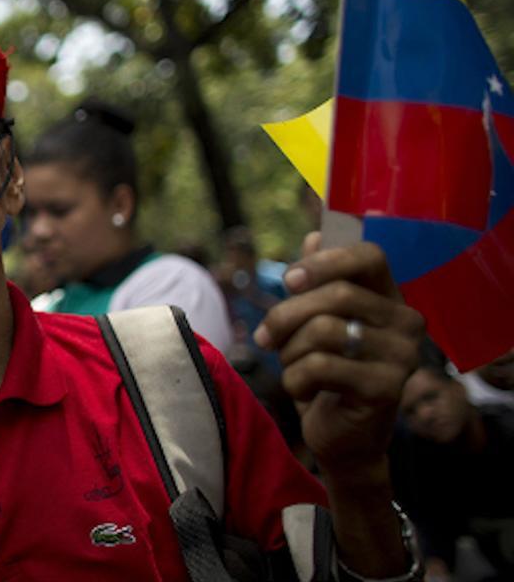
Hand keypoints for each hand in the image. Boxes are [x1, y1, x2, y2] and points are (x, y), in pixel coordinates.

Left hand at [255, 232, 423, 477]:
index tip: (290, 280)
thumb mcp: (314, 323)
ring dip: (289, 352)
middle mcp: (406, 322)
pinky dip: (295, 379)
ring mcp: (402, 357)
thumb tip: (314, 236)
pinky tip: (303, 391)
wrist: (341, 437)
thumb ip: (316, 282)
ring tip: (292, 367)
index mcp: (389, 297)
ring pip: (323, 331)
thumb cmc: (325, 373)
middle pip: (336, 295)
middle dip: (285, 316)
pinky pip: (321, 366)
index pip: (369, 256)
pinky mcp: (386, 388)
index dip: (324, 261)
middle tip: (265, 339)